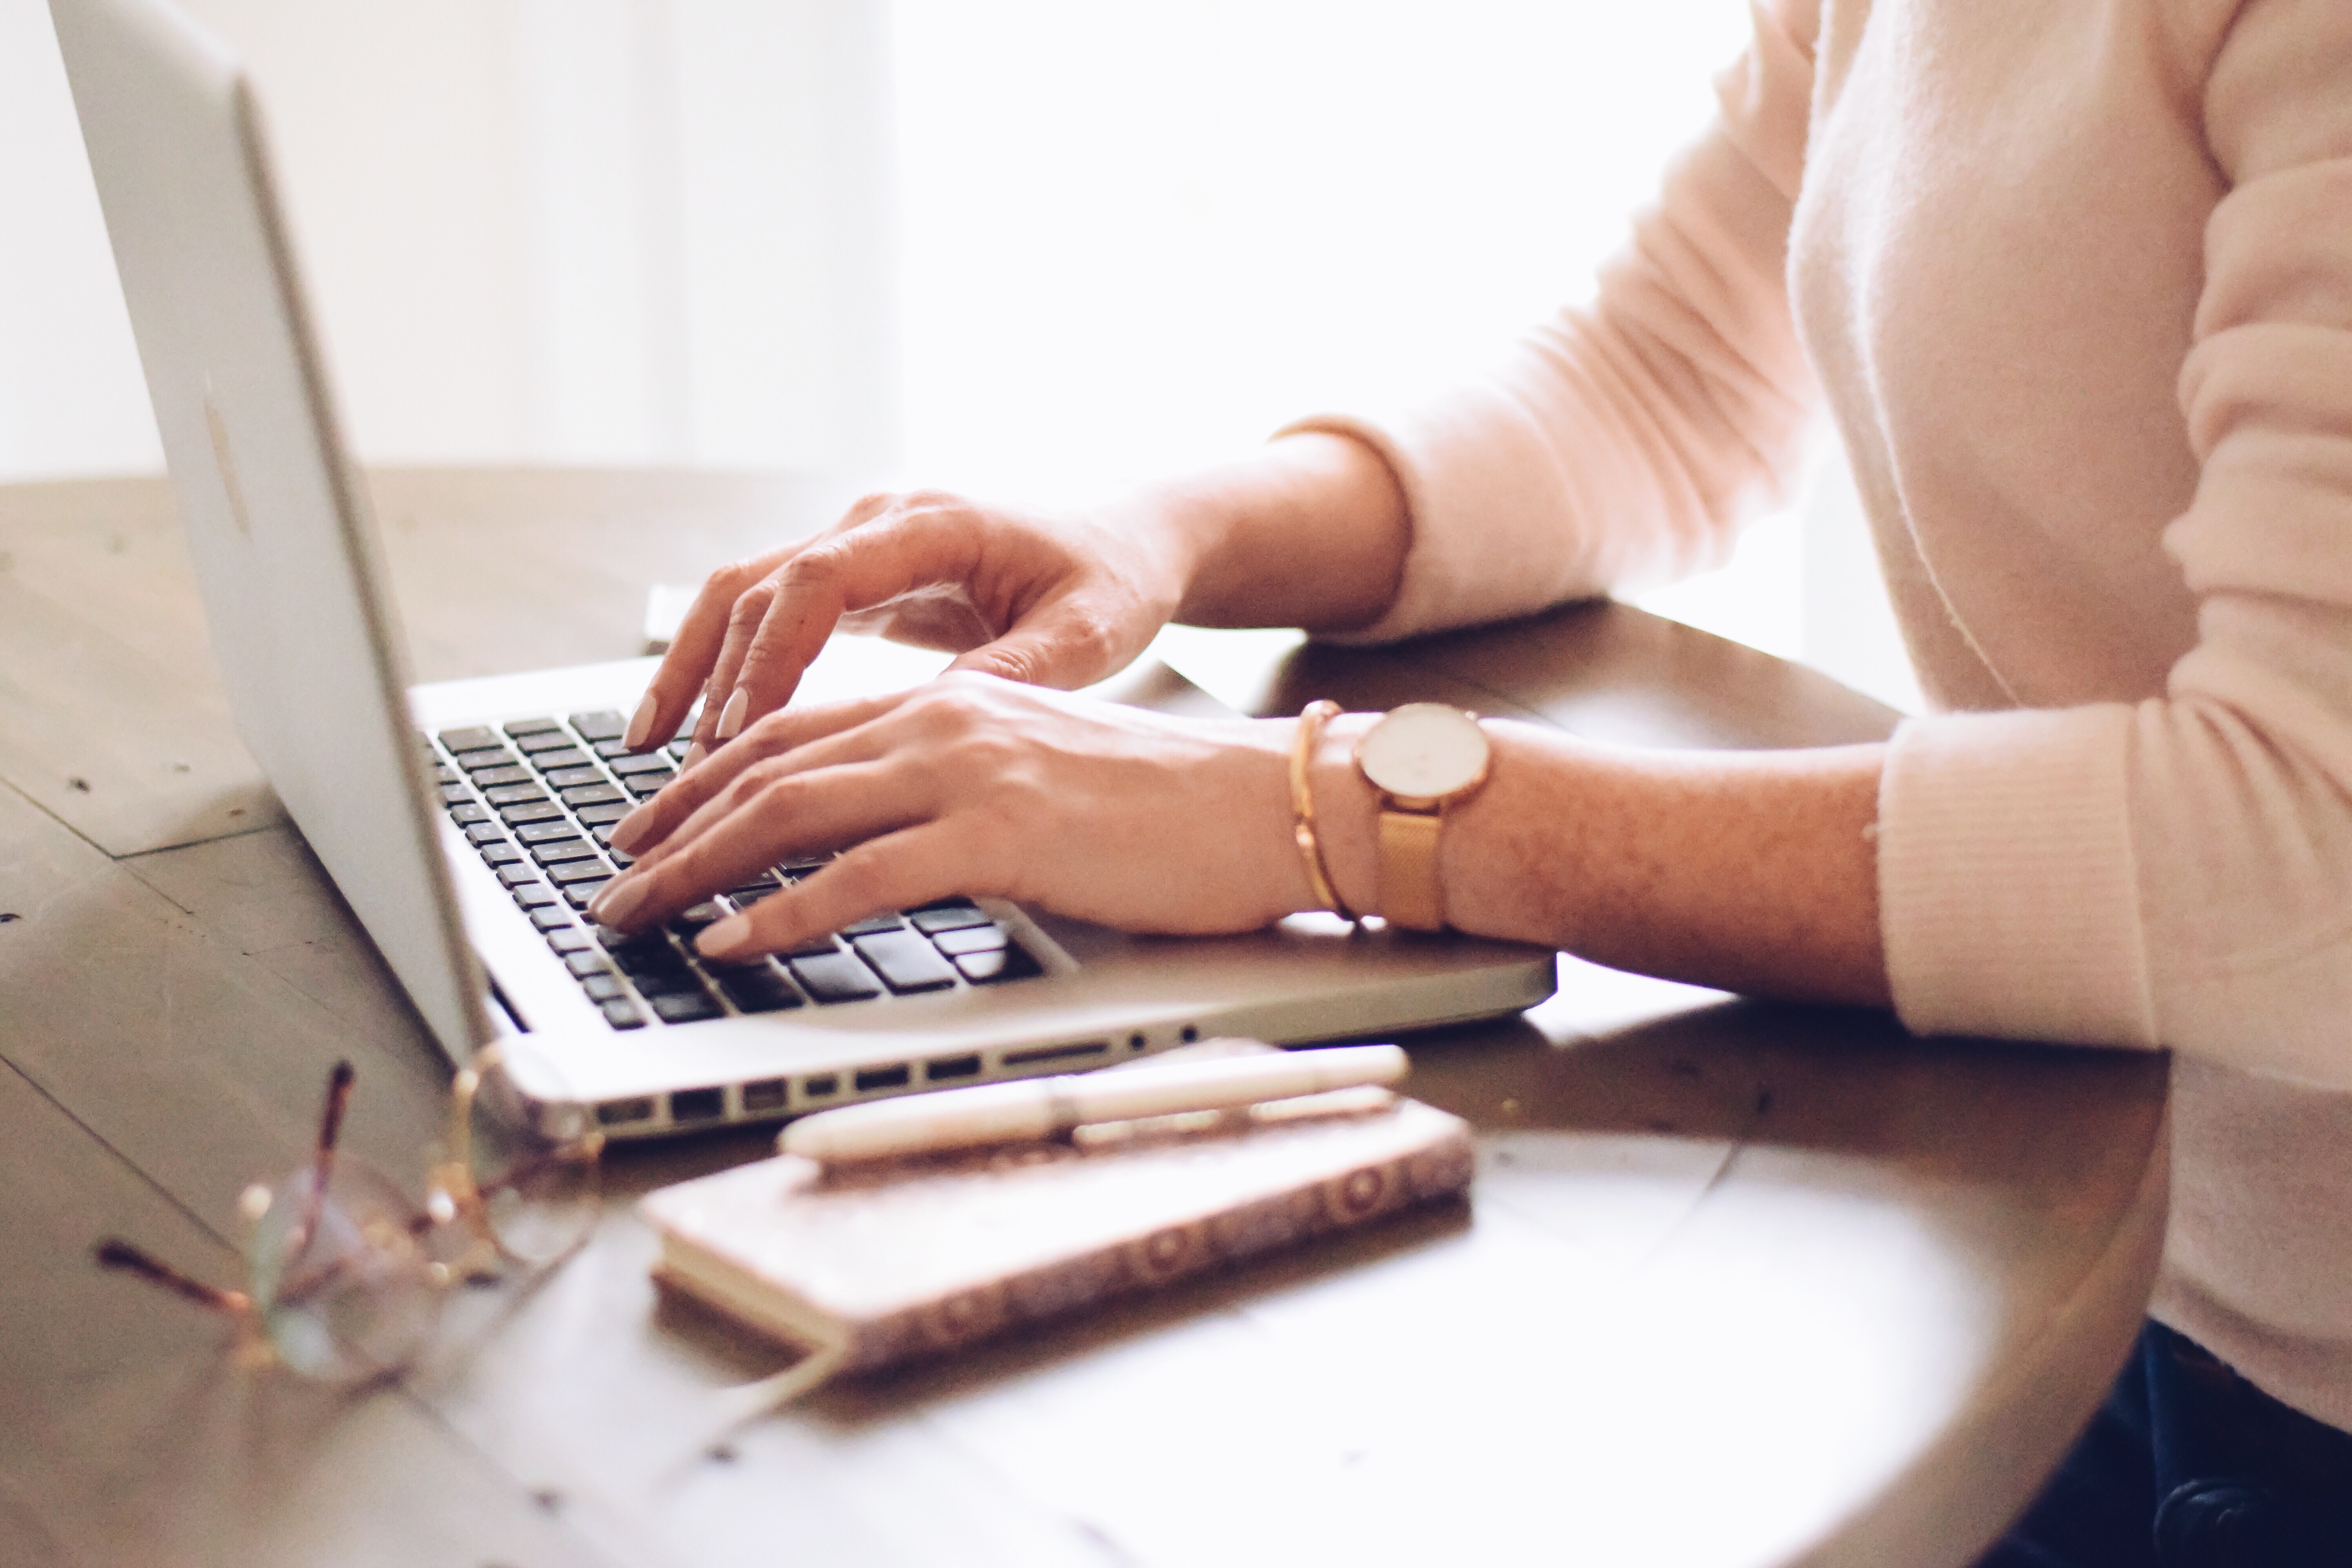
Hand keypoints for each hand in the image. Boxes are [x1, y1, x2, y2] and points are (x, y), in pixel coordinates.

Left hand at [587, 672, 1314, 958]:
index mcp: (951, 703)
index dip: (706, 779)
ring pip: (792, 811)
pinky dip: (783, 913)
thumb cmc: (1162, 810)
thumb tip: (881, 847)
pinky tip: (732, 943)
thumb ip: (956, 795)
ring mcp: (970, 772)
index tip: (650, 826)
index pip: (794, 732)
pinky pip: (861, 876)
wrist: (1259, 804)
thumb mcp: (1037, 780)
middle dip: (672, 828)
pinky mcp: (1001, 834)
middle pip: (768, 766)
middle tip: (612, 883)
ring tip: (635, 917)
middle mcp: (944, 720)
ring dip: (697, 869)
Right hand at [622, 490, 1190, 761]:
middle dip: (710, 674)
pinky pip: (768, 619)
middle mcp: (881, 523)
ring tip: (650, 752)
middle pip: (758, 585)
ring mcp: (860, 548)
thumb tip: (925, 727)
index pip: (819, 578)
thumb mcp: (1086, 632)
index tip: (745, 730)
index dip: (773, 655)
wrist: (1124, 543)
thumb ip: (1012, 673)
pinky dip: (726, 671)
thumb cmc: (1112, 579)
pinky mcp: (855, 582)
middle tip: (681, 766)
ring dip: (696, 670)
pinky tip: (698, 736)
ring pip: (744, 598)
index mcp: (935, 524)